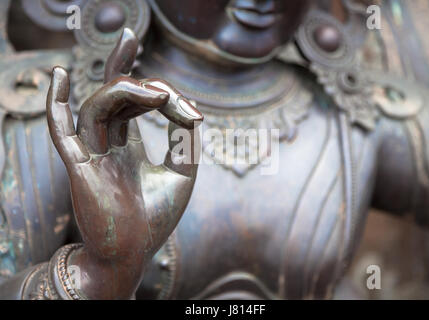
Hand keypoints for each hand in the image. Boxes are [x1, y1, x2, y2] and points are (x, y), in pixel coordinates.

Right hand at [46, 28, 202, 298]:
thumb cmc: (155, 218)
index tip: (178, 97)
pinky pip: (61, 131)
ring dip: (124, 90)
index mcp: (126, 146)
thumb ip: (187, 137)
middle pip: (112, 96)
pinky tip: (59, 76)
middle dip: (134, 76)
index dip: (145, 82)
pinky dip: (56, 104)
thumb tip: (189, 104)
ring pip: (97, 106)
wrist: (135, 255)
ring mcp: (91, 153)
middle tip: (151, 64)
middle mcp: (106, 144)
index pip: (129, 103)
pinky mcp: (80, 168)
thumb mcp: (183, 172)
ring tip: (155, 92)